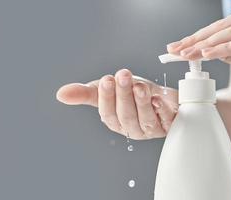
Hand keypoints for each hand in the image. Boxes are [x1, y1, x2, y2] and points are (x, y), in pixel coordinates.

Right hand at [56, 69, 178, 139]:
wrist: (158, 94)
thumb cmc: (130, 92)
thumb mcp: (107, 89)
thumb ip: (84, 93)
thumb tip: (60, 94)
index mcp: (115, 121)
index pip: (107, 113)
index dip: (106, 98)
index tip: (106, 80)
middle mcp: (132, 128)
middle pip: (126, 116)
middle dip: (124, 95)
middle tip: (123, 76)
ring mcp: (151, 128)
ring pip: (144, 119)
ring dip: (141, 101)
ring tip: (139, 85)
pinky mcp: (169, 124)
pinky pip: (166, 120)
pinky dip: (162, 109)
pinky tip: (158, 99)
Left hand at [167, 2, 230, 92]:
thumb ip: (230, 53)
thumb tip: (205, 50)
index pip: (220, 29)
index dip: (197, 39)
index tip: (177, 48)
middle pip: (221, 29)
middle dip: (195, 41)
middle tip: (174, 50)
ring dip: (205, 45)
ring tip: (185, 53)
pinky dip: (225, 49)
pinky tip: (207, 54)